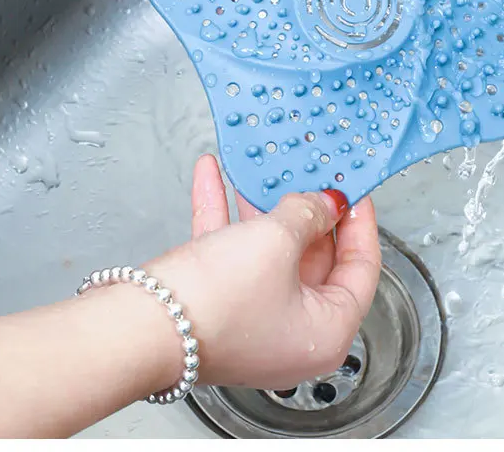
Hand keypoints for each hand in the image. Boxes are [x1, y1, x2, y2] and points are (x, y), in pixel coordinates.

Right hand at [145, 155, 381, 389]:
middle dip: (308, 211)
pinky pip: (231, 252)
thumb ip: (308, 214)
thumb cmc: (217, 304)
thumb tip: (325, 203)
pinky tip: (212, 175)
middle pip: (315, 260)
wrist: (142, 328)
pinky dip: (224, 214)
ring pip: (270, 253)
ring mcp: (254, 320)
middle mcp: (293, 333)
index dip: (360, 224)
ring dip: (262, 207)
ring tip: (265, 170)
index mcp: (326, 332)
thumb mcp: (277, 241)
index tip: (354, 192)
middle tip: (312, 176)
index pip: (361, 270)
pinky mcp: (218, 306)